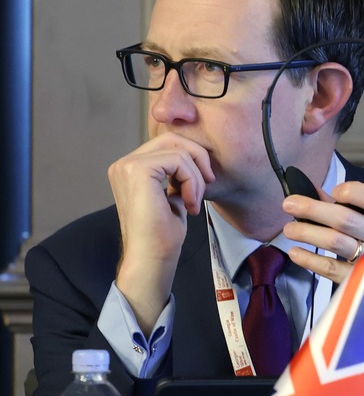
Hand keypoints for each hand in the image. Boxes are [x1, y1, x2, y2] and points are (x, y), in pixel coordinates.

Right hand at [109, 132, 215, 324]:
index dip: (191, 159)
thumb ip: (176, 175)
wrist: (152, 257)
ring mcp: (127, 166)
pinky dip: (191, 180)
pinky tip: (189, 203)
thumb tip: (194, 159)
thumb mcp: (172, 196)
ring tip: (194, 201)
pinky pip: (178, 160)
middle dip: (197, 158)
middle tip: (208, 183)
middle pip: (172, 139)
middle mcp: (123, 164)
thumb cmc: (162, 233)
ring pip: (178, 150)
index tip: (203, 185)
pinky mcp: (138, 170)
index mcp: (129, 168)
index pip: (167, 145)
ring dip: (195, 176)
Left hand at [280, 180, 363, 365]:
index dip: (352, 191)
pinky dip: (309, 259)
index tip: (332, 192)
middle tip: (290, 204)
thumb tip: (318, 195)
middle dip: (312, 208)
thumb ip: (354, 213)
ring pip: (334, 241)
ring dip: (306, 232)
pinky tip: (297, 253)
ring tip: (289, 229)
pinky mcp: (359, 284)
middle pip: (345, 218)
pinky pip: (329, 268)